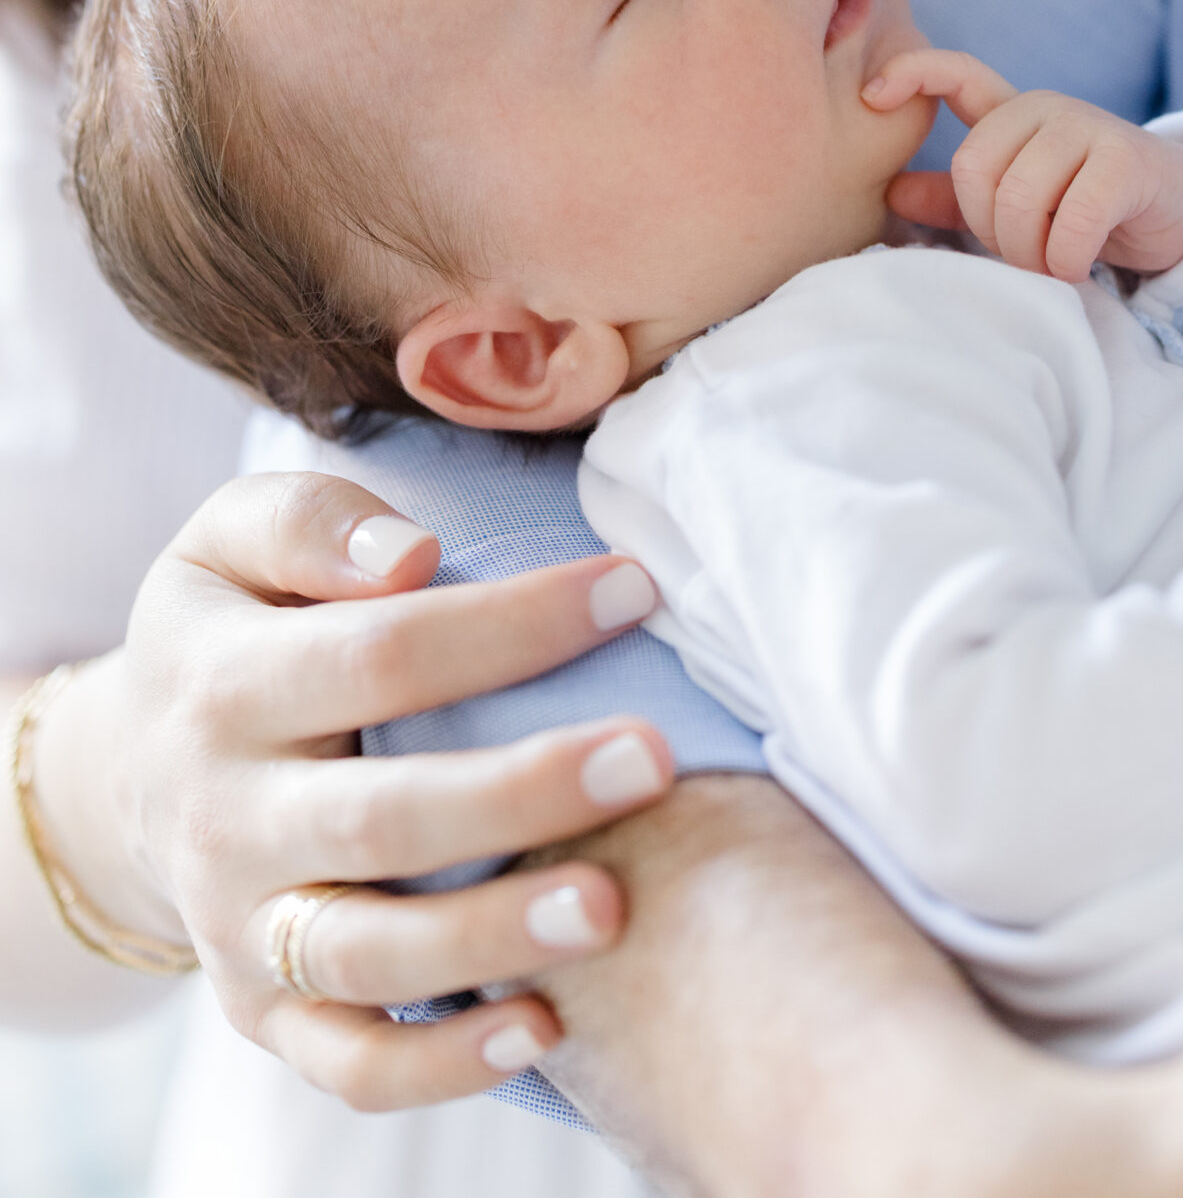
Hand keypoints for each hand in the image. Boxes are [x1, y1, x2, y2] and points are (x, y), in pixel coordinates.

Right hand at [35, 472, 675, 1107]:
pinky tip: (545, 1024)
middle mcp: (224, 818)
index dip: (512, 622)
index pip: (380, 653)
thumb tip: (408, 554)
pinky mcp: (265, 1015)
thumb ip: (311, 521)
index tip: (637, 589)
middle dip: (524, 791)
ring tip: (613, 907)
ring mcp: (242, 929)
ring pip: (367, 957)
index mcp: (223, 684)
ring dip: (494, 936)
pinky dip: (441, 1065)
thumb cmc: (233, 627)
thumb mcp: (229, 541)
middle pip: (381, 818)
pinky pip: (350, 1064)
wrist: (123, 777)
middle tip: (653, 759)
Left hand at [865, 49, 1182, 283]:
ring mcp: (1088, 127)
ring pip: (1019, 198)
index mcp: (1012, 115)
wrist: (1180, 213)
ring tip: (1051, 265)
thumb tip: (891, 192)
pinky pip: (1072, 221)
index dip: (911, 73)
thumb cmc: (1089, 209)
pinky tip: (1077, 266)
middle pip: (973, 168)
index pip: (956, 74)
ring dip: (1029, 253)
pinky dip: (1066, 259)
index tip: (871, 96)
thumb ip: (958, 199)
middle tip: (1021, 251)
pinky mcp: (1126, 160)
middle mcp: (1045, 109)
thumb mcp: (1019, 203)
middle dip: (988, 228)